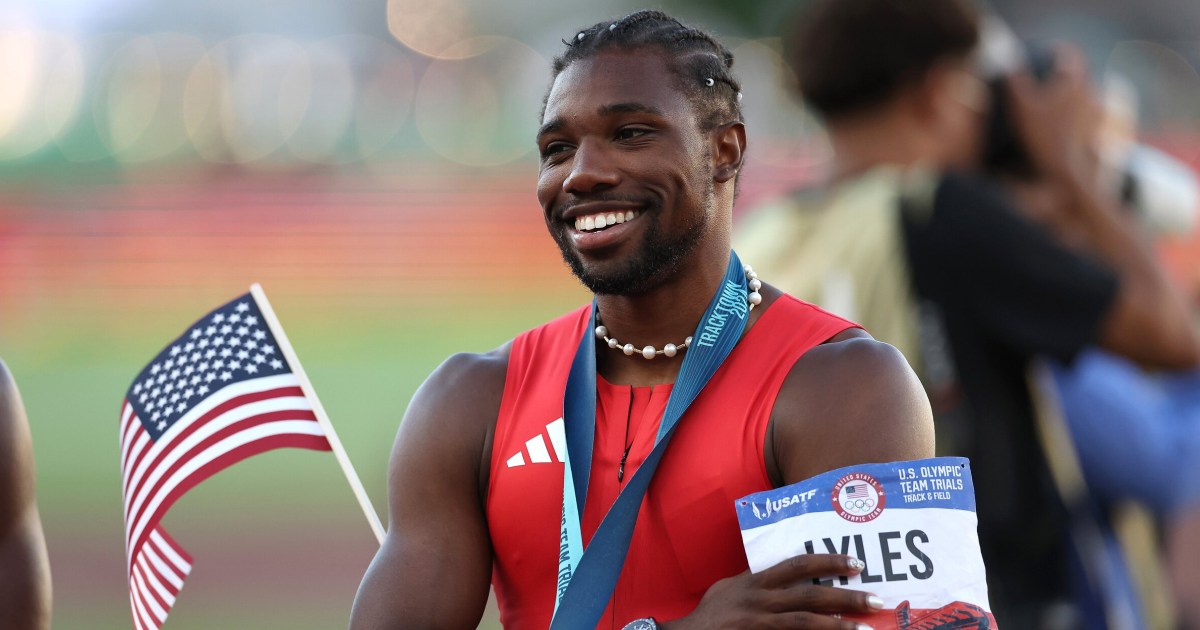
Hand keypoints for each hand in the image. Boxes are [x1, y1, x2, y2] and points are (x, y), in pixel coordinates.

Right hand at [661, 555, 882, 629]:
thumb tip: (781, 574)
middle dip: (846, 596)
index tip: (855, 563)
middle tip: (875, 598)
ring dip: (839, 626)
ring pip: (806, 623)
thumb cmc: (710, 614)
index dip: (828, 561)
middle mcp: (760, 600)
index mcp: (756, 582)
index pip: (798, 565)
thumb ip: (755, 581)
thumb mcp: (730, 588)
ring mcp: (760, 623)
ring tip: (866, 629)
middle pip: (810, 595)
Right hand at [1005, 44, 1103, 185]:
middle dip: (1067, 71)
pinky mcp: (1095, 131)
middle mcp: (1089, 92)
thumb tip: (1006, 56)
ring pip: (1086, 94)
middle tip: (1052, 74)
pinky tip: (1066, 122)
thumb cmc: (1043, 134)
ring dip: (1074, 92)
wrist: (1065, 170)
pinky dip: (1078, 112)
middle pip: (1080, 73)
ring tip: (1059, 98)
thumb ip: (1015, 79)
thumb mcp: (1021, 105)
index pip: (1070, 55)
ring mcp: (1095, 112)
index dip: (1059, 50)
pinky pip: (1088, 114)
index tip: (1050, 51)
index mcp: (1073, 80)